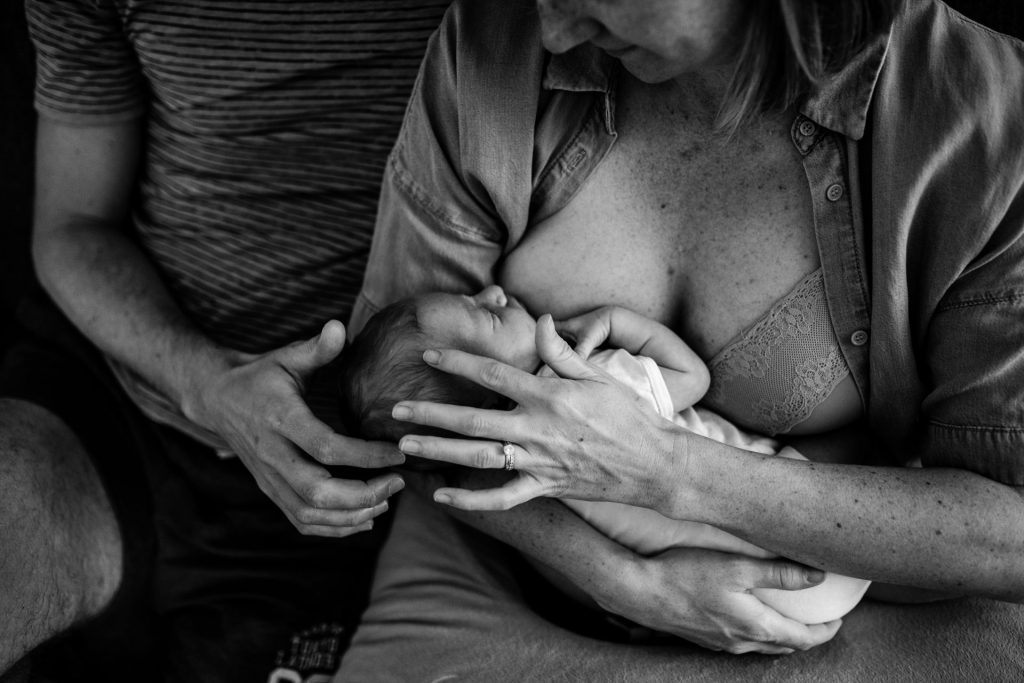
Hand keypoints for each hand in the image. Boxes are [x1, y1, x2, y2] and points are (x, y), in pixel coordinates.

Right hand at [185, 320, 405, 536]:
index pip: (326, 449)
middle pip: (317, 491)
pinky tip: (364, 518)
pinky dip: (334, 528)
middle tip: (397, 483)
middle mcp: (272, 455)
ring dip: (352, 515)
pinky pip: (301, 521)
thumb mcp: (287, 357)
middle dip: (363, 494)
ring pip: (309, 513)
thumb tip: (340, 326)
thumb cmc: (262, 376)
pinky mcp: (270, 491)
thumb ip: (317, 348)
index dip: (366, 456)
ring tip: (387, 500)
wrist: (217, 400)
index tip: (398, 452)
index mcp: (281, 420)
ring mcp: (268, 478)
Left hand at [392, 315, 678, 510]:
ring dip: (438, 453)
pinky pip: (501, 497)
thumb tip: (538, 320)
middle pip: (472, 420)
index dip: (457, 363)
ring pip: (478, 458)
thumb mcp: (598, 374)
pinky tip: (442, 496)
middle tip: (395, 410)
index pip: (492, 375)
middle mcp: (538, 428)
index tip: (428, 355)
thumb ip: (561, 351)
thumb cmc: (630, 415)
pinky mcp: (545, 487)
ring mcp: (539, 461)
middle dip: (430, 415)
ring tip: (405, 447)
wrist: (657, 464)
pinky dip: (471, 499)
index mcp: (549, 395)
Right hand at [603, 548, 841, 653]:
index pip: (803, 639)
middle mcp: (741, 642)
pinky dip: (757, 633)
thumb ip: (778, 574)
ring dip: (782, 636)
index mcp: (755, 626)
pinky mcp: (705, 638)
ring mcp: (721, 644)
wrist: (640, 591)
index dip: (824, 631)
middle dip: (806, 635)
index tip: (838, 620)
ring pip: (762, 646)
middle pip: (785, 646)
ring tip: (791, 619)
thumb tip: (816, 578)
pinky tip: (751, 618)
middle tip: (820, 620)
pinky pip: (741, 642)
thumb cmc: (686, 575)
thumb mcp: (736, 567)